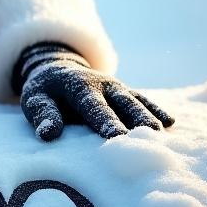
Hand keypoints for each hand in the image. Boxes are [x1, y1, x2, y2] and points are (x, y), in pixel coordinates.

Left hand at [13, 42, 173, 142]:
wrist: (58, 69)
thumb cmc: (45, 91)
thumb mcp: (35, 99)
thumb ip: (42, 115)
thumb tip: (48, 134)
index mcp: (79, 86)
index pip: (94, 106)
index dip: (105, 120)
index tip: (117, 136)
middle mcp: (104, 85)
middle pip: (123, 103)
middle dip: (136, 118)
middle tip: (149, 137)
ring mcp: (119, 88)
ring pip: (138, 102)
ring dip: (150, 116)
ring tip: (161, 135)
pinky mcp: (128, 93)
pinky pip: (144, 100)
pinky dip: (157, 110)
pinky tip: (171, 122)